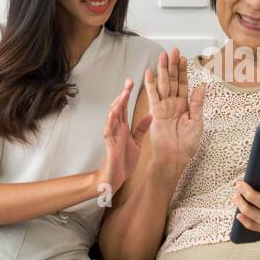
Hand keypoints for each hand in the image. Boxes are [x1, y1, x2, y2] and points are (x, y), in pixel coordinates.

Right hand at [95, 78, 151, 196]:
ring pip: (113, 116)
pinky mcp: (110, 145)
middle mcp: (116, 128)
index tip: (133, 82)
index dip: (128, 94)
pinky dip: (110, 122)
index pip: (125, 107)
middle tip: (129, 81)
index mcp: (123, 127)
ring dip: (118, 104)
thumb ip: (141, 128)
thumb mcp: (137, 142)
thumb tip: (150, 114)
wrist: (114, 178)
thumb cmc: (123, 160)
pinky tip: (113, 113)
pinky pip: (109, 131)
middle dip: (123, 94)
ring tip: (124, 92)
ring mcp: (112, 135)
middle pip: (119, 107)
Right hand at [143, 48, 205, 171]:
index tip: (183, 58)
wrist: (175, 157)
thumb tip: (202, 86)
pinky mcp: (156, 112)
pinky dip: (151, 84)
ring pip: (163, 84)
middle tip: (173, 51)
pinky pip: (153, 95)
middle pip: (172, 80)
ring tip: (163, 56)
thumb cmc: (186, 145)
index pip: (183, 84)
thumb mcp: (197, 121)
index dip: (183, 71)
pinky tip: (150, 73)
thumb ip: (197, 103)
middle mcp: (173, 104)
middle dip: (172, 65)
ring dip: (162, 70)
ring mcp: (164, 107)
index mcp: (184, 106)